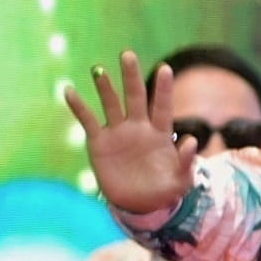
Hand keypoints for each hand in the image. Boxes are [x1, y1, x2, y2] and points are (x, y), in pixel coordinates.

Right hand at [62, 53, 190, 218]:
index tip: (166, 68)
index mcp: (161, 134)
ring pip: (111, 104)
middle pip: (135, 97)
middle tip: (127, 54)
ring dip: (105, 87)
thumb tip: (192, 140)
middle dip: (131, 77)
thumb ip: (187, 163)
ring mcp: (118, 133)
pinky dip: (78, 106)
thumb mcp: (180, 181)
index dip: (163, 89)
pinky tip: (69, 90)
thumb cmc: (163, 191)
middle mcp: (139, 128)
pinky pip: (88, 120)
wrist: (137, 205)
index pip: (163, 106)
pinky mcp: (99, 142)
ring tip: (98, 69)